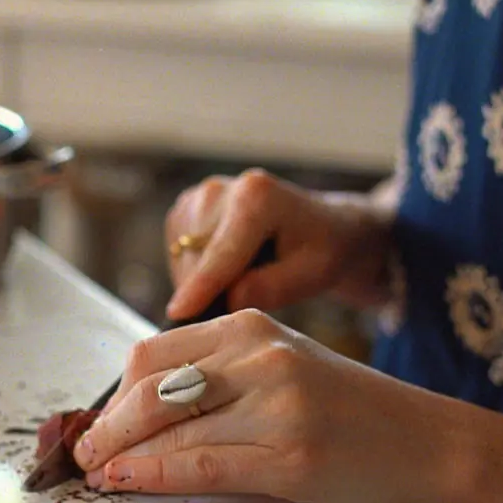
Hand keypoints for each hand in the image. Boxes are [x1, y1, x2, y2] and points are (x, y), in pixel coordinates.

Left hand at [71, 310, 460, 502]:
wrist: (422, 440)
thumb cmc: (342, 410)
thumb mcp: (277, 368)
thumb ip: (214, 377)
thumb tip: (132, 413)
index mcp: (250, 326)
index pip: (153, 354)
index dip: (113, 394)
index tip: (97, 424)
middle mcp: (261, 357)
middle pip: (151, 390)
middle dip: (107, 427)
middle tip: (84, 454)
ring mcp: (276, 406)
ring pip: (170, 430)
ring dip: (122, 457)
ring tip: (100, 473)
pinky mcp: (290, 457)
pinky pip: (200, 465)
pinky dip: (154, 475)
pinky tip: (130, 481)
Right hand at [165, 170, 393, 321]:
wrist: (324, 226)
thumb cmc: (322, 250)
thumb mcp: (313, 274)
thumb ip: (272, 287)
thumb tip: (229, 299)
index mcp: (257, 196)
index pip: (222, 252)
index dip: (201, 286)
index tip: (179, 314)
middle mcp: (220, 188)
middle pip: (196, 258)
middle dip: (210, 291)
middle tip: (246, 303)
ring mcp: (199, 196)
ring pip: (182, 258)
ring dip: (202, 283)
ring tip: (244, 281)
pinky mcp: (186, 209)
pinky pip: (178, 255)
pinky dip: (196, 272)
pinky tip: (229, 271)